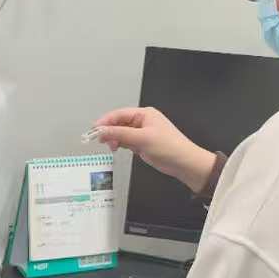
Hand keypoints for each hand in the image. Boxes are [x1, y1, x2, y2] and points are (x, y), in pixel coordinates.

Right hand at [92, 107, 215, 193]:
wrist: (184, 163)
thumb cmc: (170, 147)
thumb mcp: (142, 138)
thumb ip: (120, 133)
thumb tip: (103, 130)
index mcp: (145, 114)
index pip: (120, 114)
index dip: (106, 121)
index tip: (95, 129)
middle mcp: (143, 122)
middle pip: (119, 123)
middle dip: (109, 131)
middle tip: (100, 139)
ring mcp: (142, 133)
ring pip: (121, 133)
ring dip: (114, 139)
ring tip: (110, 146)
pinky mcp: (142, 144)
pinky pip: (126, 141)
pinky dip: (120, 144)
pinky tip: (117, 148)